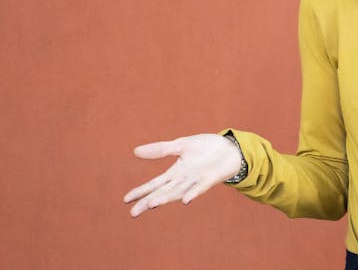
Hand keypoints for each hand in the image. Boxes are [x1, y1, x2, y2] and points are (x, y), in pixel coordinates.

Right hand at [123, 134, 241, 216]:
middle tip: (133, 213)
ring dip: (166, 199)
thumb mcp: (181, 145)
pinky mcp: (210, 179)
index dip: (141, 191)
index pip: (155, 184)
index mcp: (175, 172)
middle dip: (148, 201)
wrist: (231, 148)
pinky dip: (192, 194)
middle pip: (163, 192)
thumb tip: (135, 151)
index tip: (125, 200)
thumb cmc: (206, 148)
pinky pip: (199, 188)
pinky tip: (185, 200)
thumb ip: (161, 150)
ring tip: (151, 205)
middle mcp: (184, 180)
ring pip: (178, 192)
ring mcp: (196, 181)